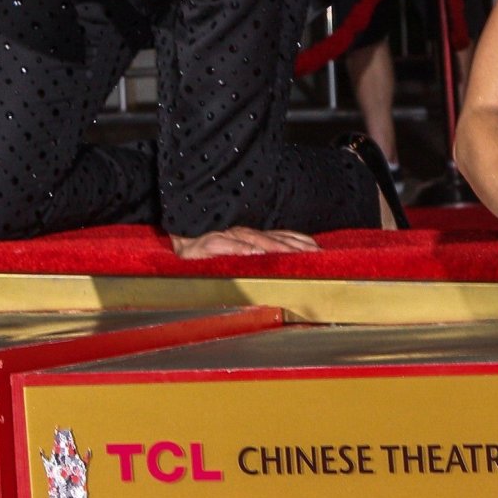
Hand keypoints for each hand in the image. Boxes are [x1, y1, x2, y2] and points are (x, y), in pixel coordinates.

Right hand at [170, 227, 322, 258]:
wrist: (178, 242)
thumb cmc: (209, 253)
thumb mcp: (240, 254)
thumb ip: (262, 257)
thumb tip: (291, 263)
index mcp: (253, 237)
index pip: (282, 237)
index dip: (301, 243)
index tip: (320, 251)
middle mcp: (241, 234)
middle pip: (272, 239)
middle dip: (293, 247)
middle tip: (312, 255)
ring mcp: (224, 237)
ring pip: (251, 240)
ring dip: (270, 247)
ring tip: (287, 254)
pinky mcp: (205, 245)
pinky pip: (223, 244)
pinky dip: (238, 248)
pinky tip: (251, 253)